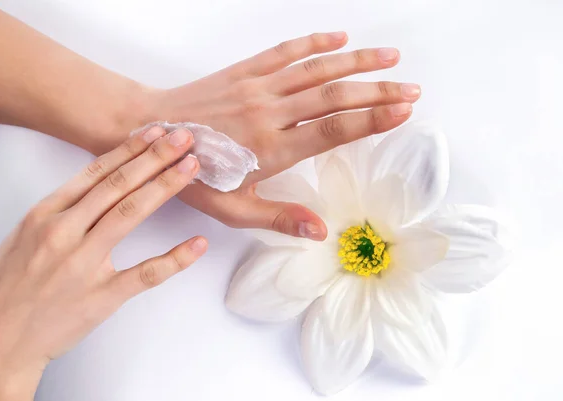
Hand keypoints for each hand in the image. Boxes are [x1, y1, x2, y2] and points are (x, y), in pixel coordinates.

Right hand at [0, 126, 206, 399]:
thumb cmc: (14, 282)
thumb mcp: (29, 233)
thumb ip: (65, 207)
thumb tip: (106, 180)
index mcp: (46, 214)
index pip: (96, 172)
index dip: (130, 149)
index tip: (155, 131)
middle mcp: (64, 233)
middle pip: (117, 186)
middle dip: (154, 158)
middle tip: (183, 138)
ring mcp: (83, 265)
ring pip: (129, 215)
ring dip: (164, 187)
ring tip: (190, 168)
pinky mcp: (101, 296)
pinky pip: (144, 273)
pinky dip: (175, 258)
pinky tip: (197, 243)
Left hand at [146, 32, 419, 240]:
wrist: (150, 133)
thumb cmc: (193, 175)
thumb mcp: (233, 208)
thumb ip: (279, 217)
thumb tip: (321, 230)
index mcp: (271, 149)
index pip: (332, 131)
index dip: (371, 120)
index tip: (403, 111)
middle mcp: (270, 113)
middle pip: (334, 96)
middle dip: (378, 91)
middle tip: (412, 88)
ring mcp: (258, 88)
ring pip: (316, 69)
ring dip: (356, 61)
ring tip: (390, 56)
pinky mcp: (245, 71)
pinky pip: (285, 52)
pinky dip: (314, 42)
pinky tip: (339, 37)